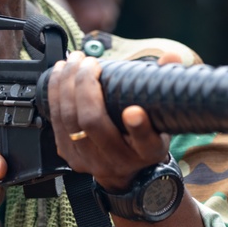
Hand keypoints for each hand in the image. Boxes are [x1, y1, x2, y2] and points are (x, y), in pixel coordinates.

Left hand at [48, 52, 176, 191]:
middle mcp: (118, 160)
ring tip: (73, 61)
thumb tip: (172, 57)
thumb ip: (165, 84)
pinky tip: (59, 74)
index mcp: (148, 152)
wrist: (124, 170)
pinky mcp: (68, 155)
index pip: (145, 142)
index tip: (134, 111)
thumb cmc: (144, 135)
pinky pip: (55, 122)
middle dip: (85, 85)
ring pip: (69, 120)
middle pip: (93, 123)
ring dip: (66, 84)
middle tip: (89, 62)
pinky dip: (55, 93)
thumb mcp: (162, 116)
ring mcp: (89, 160)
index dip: (138, 127)